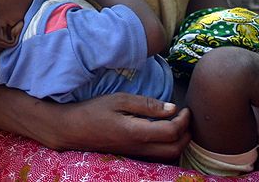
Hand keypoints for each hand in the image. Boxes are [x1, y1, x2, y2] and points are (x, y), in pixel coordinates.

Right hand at [54, 93, 191, 160]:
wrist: (72, 129)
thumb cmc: (93, 111)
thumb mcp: (119, 100)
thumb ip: (147, 105)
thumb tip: (172, 108)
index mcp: (136, 132)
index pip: (172, 132)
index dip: (184, 120)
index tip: (185, 108)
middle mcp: (138, 148)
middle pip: (175, 150)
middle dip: (187, 135)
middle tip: (186, 118)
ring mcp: (135, 155)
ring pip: (167, 157)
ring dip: (179, 143)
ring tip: (179, 125)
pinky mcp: (131, 156)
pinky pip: (157, 157)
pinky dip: (168, 147)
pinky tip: (164, 133)